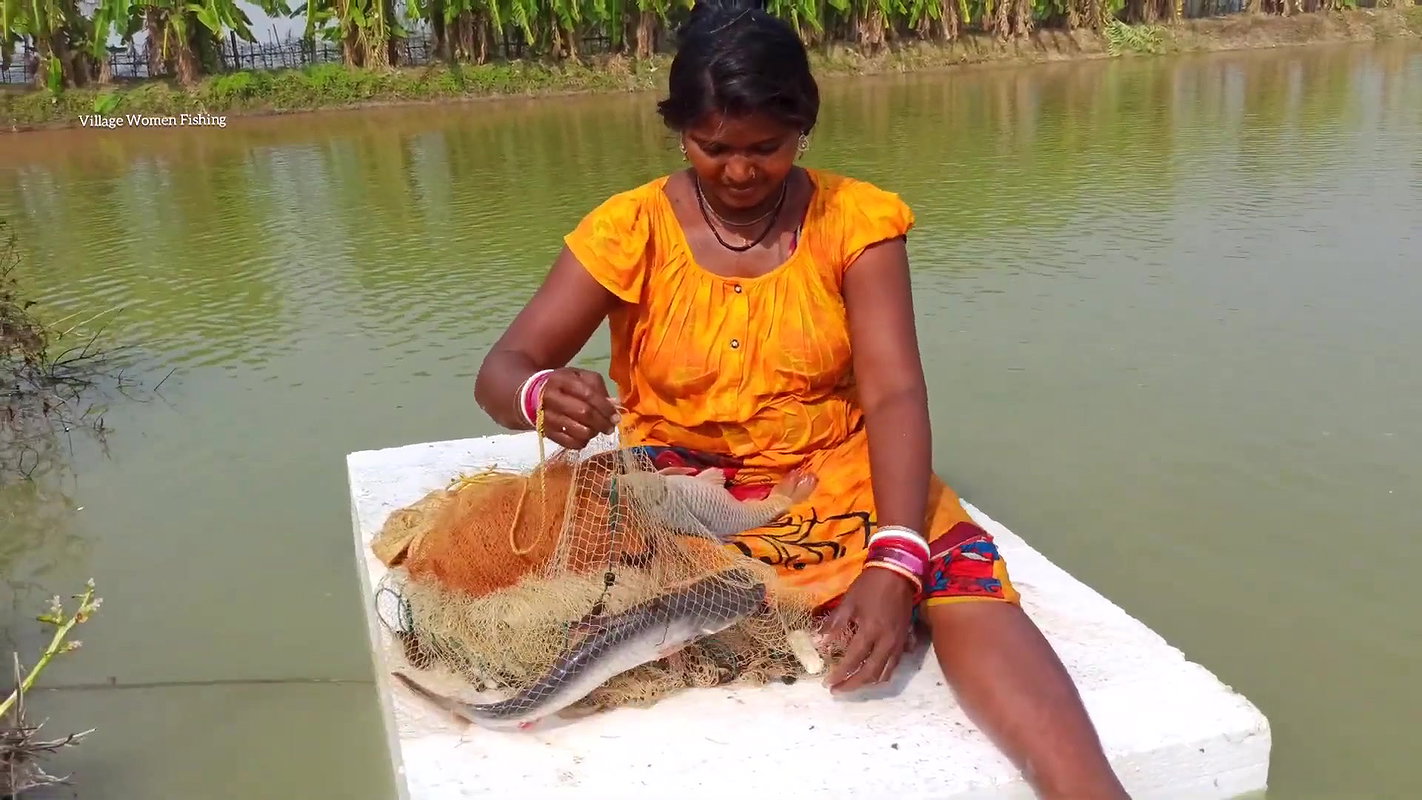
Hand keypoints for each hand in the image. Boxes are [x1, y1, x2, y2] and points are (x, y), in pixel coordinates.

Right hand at [536, 367, 619, 449]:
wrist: (528, 396)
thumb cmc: (561, 385)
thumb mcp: (577, 376)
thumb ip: (596, 386)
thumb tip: (613, 404)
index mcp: (561, 380)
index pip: (588, 394)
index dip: (605, 406)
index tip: (615, 415)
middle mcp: (551, 398)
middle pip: (584, 413)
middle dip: (602, 422)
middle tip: (611, 427)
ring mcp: (547, 417)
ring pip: (578, 431)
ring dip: (593, 433)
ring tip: (597, 430)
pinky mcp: (545, 432)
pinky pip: (569, 443)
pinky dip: (582, 442)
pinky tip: (584, 436)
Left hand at [819, 567, 917, 692]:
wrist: (897, 572)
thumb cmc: (869, 586)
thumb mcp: (848, 602)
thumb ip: (834, 625)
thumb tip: (818, 643)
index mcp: (870, 631)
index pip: (853, 661)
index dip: (839, 674)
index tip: (827, 683)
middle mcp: (886, 642)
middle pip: (870, 673)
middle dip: (852, 685)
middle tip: (837, 690)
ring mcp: (898, 643)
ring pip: (885, 672)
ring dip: (868, 682)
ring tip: (853, 684)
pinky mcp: (905, 640)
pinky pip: (895, 664)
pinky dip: (883, 672)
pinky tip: (873, 672)